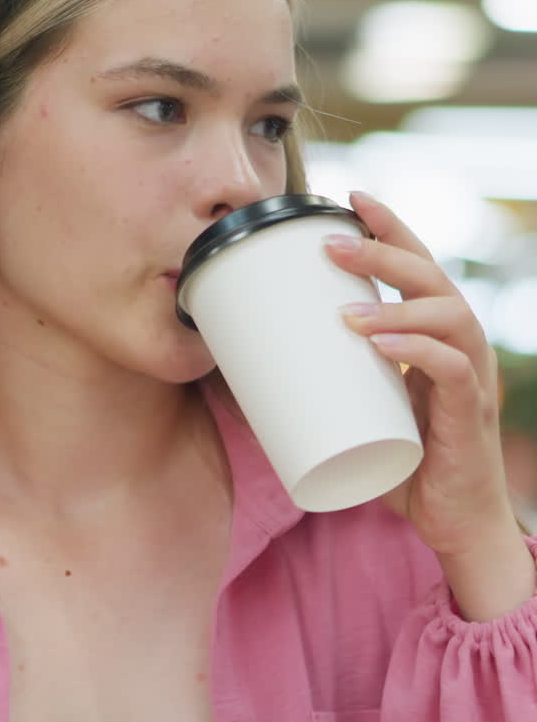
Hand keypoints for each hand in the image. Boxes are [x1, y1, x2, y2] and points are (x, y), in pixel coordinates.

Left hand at [325, 191, 534, 618]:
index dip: (391, 227)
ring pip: (448, 313)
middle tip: (332, 239)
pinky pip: (450, 368)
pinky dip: (416, 350)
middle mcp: (460, 346)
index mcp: (438, 336)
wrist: (455, 524)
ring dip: (395, 301)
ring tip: (345, 306)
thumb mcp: (363, 416)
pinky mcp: (469, 413)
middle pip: (432, 276)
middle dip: (384, 249)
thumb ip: (328, 391)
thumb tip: (252, 378)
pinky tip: (382, 343)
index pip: (420, 266)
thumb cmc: (409, 467)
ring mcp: (470, 377)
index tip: (350, 197)